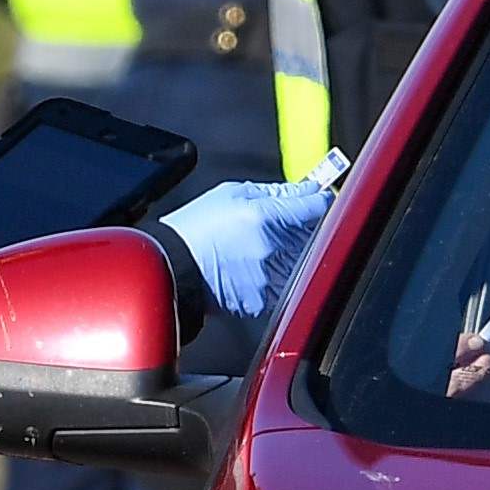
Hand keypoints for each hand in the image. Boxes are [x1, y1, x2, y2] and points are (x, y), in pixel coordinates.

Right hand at [161, 163, 340, 325]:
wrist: (169, 266)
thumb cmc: (194, 228)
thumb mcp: (232, 194)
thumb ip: (275, 191)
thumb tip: (306, 188)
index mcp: (262, 217)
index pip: (315, 207)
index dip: (320, 201)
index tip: (319, 200)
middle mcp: (269, 248)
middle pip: (313, 236)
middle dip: (306, 228)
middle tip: (288, 223)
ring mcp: (267, 278)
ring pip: (303, 263)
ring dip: (295, 254)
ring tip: (264, 246)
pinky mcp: (261, 301)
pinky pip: (285, 286)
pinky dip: (279, 276)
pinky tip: (257, 266)